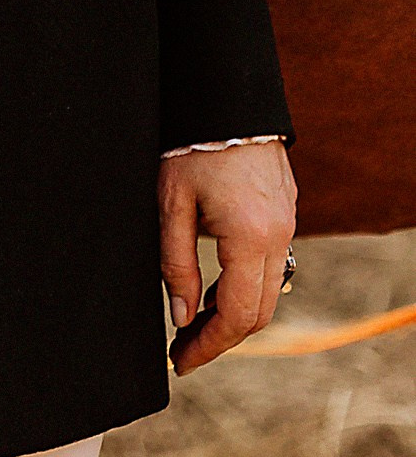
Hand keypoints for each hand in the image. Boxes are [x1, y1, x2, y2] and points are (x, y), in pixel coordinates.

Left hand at [161, 139, 295, 372]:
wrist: (224, 95)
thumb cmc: (190, 144)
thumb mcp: (170, 205)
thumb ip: (176, 265)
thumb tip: (182, 318)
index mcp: (251, 238)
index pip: (239, 316)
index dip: (209, 346)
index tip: (181, 361)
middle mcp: (279, 236)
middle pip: (260, 311)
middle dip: (221, 337)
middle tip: (183, 349)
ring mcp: (287, 223)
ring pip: (268, 289)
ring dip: (234, 312)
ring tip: (192, 322)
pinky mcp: (284, 211)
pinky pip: (270, 263)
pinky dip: (244, 284)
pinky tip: (212, 286)